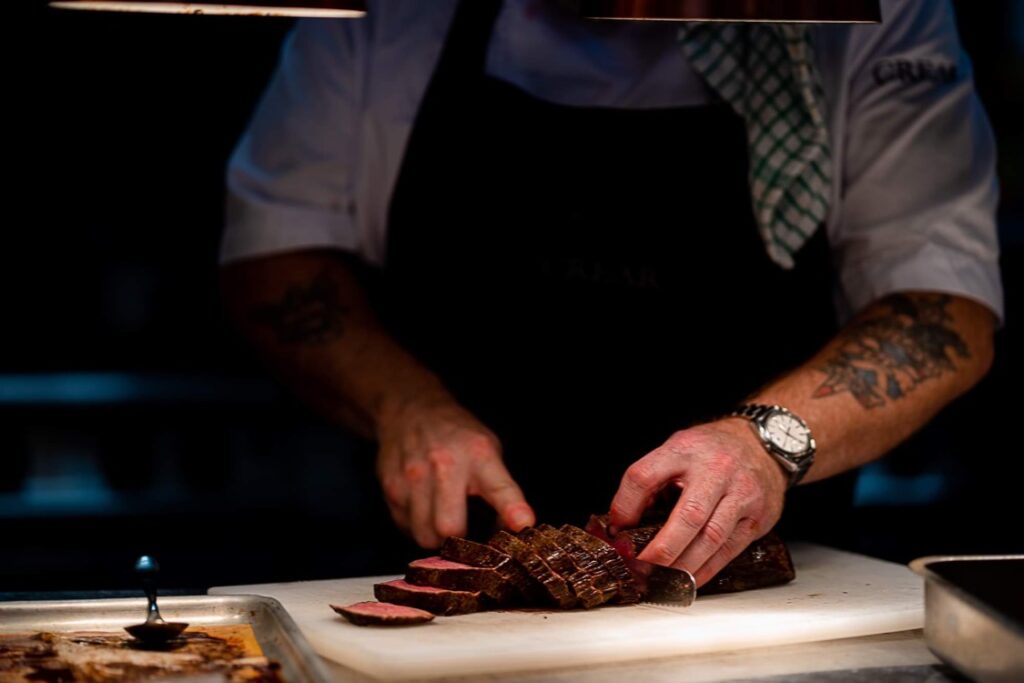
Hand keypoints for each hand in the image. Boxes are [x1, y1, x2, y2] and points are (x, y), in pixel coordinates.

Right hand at [375, 391, 534, 547]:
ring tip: (443, 518)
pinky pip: (406, 528)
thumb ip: (501, 489)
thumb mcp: (489, 450)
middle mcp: (444, 465)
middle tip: (466, 531)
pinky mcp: (391, 488)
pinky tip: (424, 509)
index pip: (498, 486)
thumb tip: (511, 531)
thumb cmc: (457, 436)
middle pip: (450, 527)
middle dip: (460, 540)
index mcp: (478, 454)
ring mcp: (413, 477)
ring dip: (437, 538)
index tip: (523, 523)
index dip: (512, 508)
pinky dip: (418, 527)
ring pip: (425, 535)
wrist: (410, 410)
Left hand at [608, 419, 786, 586]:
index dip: (625, 506)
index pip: (645, 476)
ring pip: (710, 538)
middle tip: (640, 567)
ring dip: (682, 566)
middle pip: (687, 515)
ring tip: (660, 581)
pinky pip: (728, 550)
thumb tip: (625, 522)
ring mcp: (741, 494)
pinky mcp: (757, 517)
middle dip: (661, 549)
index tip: (617, 528)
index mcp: (684, 450)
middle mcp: (715, 470)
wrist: (761, 444)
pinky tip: (687, 580)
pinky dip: (705, 570)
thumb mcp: (677, 450)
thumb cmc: (711, 450)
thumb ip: (653, 481)